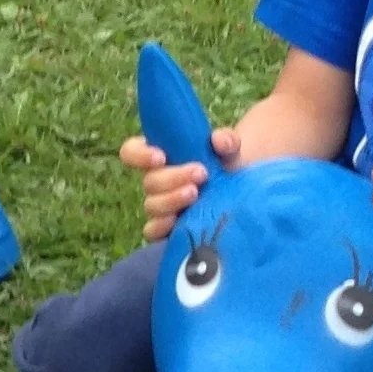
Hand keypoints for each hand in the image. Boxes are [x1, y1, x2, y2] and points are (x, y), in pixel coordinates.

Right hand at [118, 126, 241, 241]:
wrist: (240, 191)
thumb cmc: (226, 164)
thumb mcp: (230, 148)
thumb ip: (227, 140)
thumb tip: (219, 141)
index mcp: (159, 156)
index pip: (132, 152)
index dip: (139, 155)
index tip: (161, 157)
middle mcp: (156, 181)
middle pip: (149, 182)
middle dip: (173, 178)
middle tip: (201, 173)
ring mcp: (161, 206)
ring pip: (152, 206)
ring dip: (172, 200)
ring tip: (196, 194)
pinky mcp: (168, 229)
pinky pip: (153, 232)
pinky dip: (161, 228)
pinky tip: (179, 222)